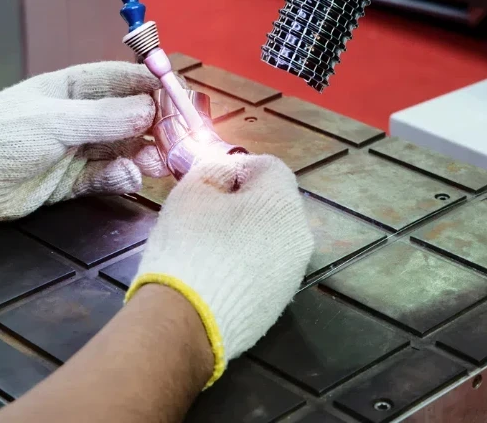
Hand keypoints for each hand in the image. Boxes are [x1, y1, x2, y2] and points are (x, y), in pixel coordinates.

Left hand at [0, 61, 167, 225]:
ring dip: (145, 153)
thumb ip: (104, 118)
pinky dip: (121, 176)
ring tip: (159, 162)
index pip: (123, 80)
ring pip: (124, 148)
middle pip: (130, 116)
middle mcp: (79, 117)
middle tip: (181, 139)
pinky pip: (107, 176)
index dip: (153, 85)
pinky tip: (129, 176)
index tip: (182, 96)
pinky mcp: (71, 182)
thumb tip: (149, 110)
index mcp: (72, 89)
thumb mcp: (54, 122)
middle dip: (157, 125)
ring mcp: (77, 149)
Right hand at [127, 152, 313, 386]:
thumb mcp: (191, 192)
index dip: (239, 168)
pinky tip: (218, 275)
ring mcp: (293, 273)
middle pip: (275, 204)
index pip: (269, 167)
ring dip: (248, 235)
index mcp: (282, 202)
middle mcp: (299, 235)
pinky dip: (247, 265)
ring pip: (272, 239)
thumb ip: (213, 171)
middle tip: (208, 213)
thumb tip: (226, 175)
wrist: (188, 319)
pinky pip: (266, 269)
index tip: (211, 182)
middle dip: (246, 202)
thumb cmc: (190, 244)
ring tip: (211, 246)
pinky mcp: (280, 303)